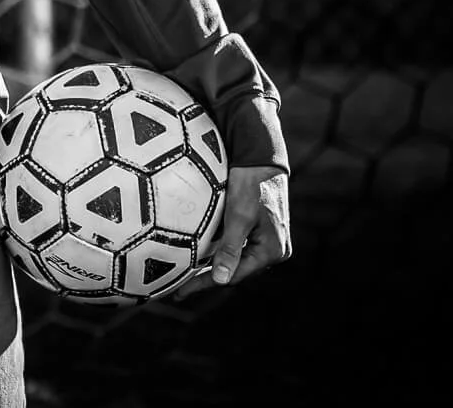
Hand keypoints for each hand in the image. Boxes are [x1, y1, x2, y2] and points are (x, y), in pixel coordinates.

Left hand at [173, 164, 290, 298]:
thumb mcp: (238, 216)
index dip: (204, 284)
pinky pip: (236, 246)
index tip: (180, 292)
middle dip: (207, 278)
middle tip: (178, 288)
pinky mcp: (260, 229)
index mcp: (272, 251)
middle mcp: (274, 250)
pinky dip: (218, 251)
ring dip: (212, 266)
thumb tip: (220, 281)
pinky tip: (199, 254)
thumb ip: (229, 249)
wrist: (260, 160)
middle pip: (234, 270)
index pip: (233, 276)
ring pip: (235, 259)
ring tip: (185, 276)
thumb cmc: (250, 186)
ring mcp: (268, 240)